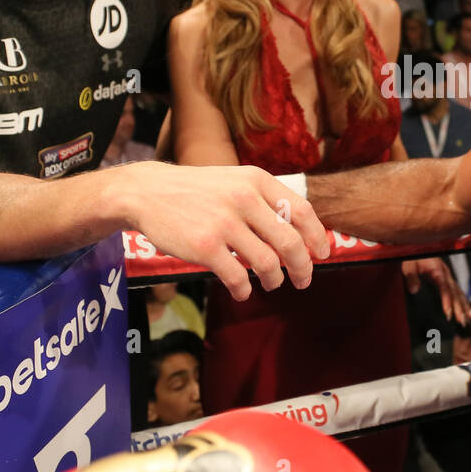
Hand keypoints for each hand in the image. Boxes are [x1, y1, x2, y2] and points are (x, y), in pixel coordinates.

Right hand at [124, 162, 330, 300]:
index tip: (322, 253)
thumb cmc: (197, 191)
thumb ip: (265, 200)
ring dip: (275, 280)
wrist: (148, 192)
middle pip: (290, 243)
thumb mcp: (235, 181)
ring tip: (272, 283)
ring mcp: (224, 223)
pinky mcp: (204, 247)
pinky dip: (244, 290)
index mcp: (256, 180)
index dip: (317, 237)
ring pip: (267, 264)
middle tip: (304, 280)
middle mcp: (244, 199)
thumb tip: (300, 231)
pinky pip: (237, 277)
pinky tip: (242, 291)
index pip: (301, 211)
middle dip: (303, 267)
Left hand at [403, 256, 470, 325]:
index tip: (448, 313)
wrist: (418, 249)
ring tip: (470, 320)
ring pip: (459, 293)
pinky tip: (468, 312)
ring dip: (465, 307)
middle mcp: (446, 274)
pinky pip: (458, 292)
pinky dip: (464, 303)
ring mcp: (448, 277)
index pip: (444, 287)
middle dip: (459, 308)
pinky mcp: (447, 280)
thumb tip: (414, 290)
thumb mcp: (408, 265)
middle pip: (455, 292)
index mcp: (437, 269)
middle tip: (462, 322)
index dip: (447, 300)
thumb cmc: (412, 257)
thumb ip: (411, 277)